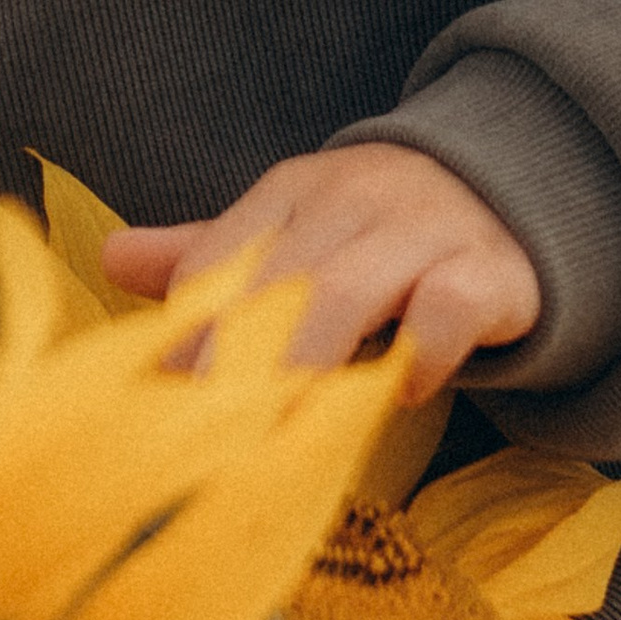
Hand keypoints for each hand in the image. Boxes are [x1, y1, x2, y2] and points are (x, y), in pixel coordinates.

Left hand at [102, 144, 541, 405]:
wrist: (510, 187)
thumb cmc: (376, 228)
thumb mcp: (293, 229)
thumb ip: (210, 254)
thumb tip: (110, 258)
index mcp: (291, 193)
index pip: (222, 259)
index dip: (185, 333)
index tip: (154, 403)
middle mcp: (352, 201)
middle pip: (277, 279)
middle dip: (234, 357)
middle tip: (203, 432)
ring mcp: (423, 231)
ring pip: (350, 290)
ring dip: (306, 359)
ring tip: (277, 424)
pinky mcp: (488, 270)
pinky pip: (448, 307)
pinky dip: (420, 351)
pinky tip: (401, 391)